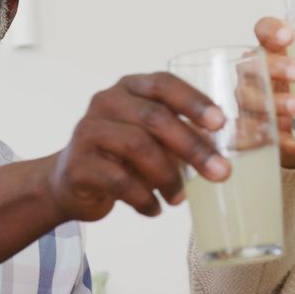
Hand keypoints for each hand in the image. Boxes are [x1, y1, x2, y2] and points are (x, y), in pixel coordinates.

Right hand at [47, 73, 229, 221]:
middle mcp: (106, 101)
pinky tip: (154, 209)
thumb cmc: (122, 156)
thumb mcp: (150, 137)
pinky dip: (144, 198)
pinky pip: (119, 180)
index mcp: (130, 88)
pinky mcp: (78, 164)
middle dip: (192, 147)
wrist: (71, 182)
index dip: (194, 102)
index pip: (164, 84)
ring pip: (137, 146)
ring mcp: (88, 130)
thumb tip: (223, 153)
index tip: (220, 124)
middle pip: (155, 117)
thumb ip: (180, 135)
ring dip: (168, 177)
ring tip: (180, 199)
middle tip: (220, 172)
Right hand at [253, 17, 294, 168]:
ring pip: (250, 100)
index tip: (290, 36)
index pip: (263, 30)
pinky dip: (283, 139)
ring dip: (276, 102)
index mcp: (273, 51)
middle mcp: (257, 73)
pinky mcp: (258, 130)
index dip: (271, 30)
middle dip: (275, 67)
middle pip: (253, 64)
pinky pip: (262, 135)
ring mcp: (253, 102)